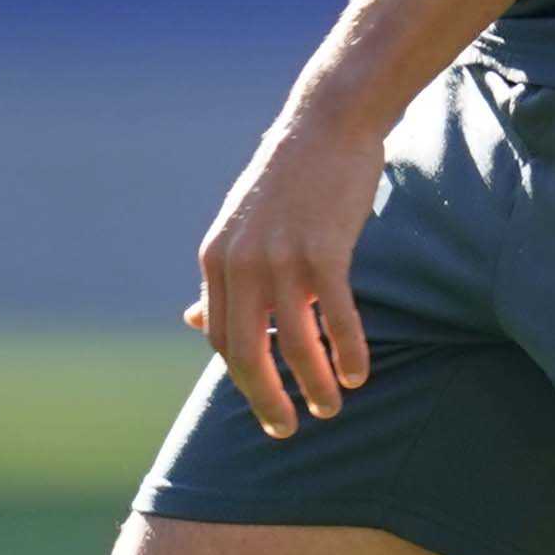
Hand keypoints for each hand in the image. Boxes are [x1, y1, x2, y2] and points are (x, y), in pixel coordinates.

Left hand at [189, 95, 386, 439]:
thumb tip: (195, 326)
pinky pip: (336, 319)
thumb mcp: (241, 228)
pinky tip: (358, 373)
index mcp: (216, 260)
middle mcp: (241, 264)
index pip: (223, 341)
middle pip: (248, 354)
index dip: (245, 380)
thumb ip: (222, 279)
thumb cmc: (289, 179)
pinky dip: (347, 352)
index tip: (268, 405)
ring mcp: (281, 259)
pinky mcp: (324, 252)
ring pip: (294, 345)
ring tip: (330, 409)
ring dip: (314, 385)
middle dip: (268, 400)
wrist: (327, 124)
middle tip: (286, 429)